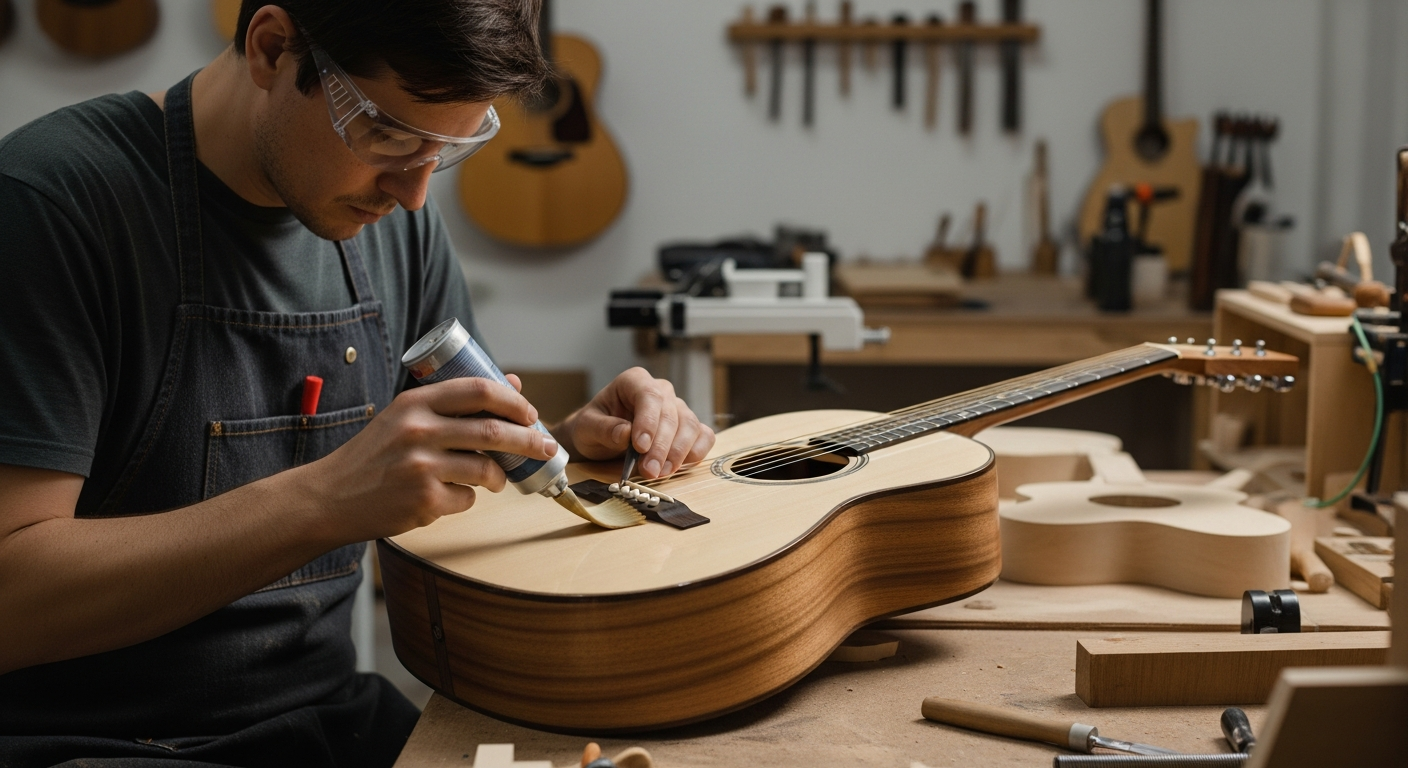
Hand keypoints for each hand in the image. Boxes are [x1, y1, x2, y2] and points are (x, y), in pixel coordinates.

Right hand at [302, 375, 557, 541]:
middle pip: (493, 432)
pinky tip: (447, 496)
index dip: (513, 401)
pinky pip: (467, 499)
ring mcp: (421, 467)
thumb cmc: (374, 455)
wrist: (329, 497)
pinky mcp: (424, 501)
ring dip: (500, 477)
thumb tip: (514, 384)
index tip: (531, 413)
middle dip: (530, 441)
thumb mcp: (405, 416)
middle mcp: (418, 431)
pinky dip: (467, 498)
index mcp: (415, 402)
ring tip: (497, 479)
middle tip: (547, 447)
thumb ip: (454, 402)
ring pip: (486, 470)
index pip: (478, 390)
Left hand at [553, 367, 715, 478]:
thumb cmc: (594, 427)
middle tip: (649, 470)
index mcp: (634, 381)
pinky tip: (678, 467)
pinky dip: (696, 452)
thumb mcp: (587, 428)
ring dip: (677, 453)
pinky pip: (703, 436)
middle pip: (671, 415)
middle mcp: (661, 391)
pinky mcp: (688, 428)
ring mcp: (677, 408)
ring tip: (659, 473)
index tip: (640, 446)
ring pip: (690, 426)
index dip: (648, 421)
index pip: (649, 395)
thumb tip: (626, 434)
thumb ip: (604, 429)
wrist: (600, 439)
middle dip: (661, 447)